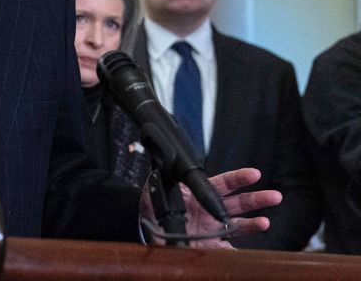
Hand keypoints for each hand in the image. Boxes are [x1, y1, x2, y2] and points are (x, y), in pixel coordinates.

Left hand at [140, 168, 281, 247]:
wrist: (152, 235)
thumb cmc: (155, 212)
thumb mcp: (154, 194)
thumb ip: (159, 183)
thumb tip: (161, 172)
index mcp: (199, 194)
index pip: (222, 183)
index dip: (238, 178)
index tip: (254, 174)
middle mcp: (210, 210)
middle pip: (238, 202)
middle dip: (257, 198)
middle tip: (274, 196)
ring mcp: (214, 228)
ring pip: (239, 224)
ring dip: (254, 223)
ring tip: (265, 222)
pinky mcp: (212, 246)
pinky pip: (229, 249)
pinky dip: (239, 252)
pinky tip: (249, 254)